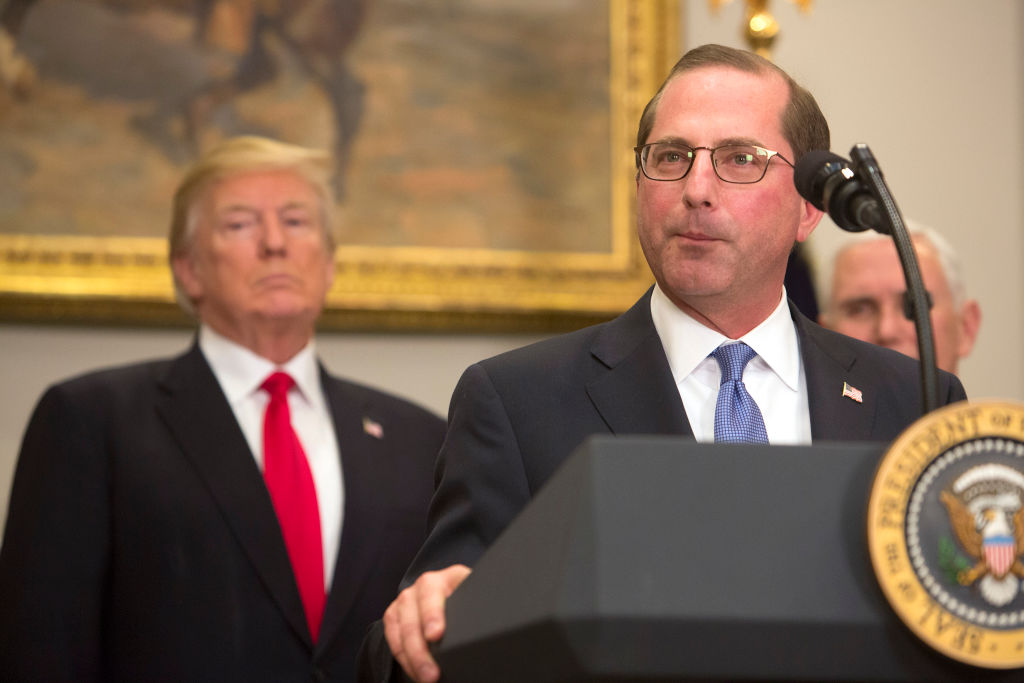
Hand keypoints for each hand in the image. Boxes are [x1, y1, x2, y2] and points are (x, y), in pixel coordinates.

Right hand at [383, 564, 471, 682]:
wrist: (463, 598)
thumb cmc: (476, 602)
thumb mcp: (481, 598)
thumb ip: (481, 606)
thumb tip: (490, 626)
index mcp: (449, 577)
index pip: (433, 592)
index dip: (432, 614)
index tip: (436, 635)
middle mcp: (424, 585)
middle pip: (413, 616)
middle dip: (421, 649)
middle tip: (431, 673)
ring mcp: (408, 599)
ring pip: (400, 629)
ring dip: (411, 658)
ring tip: (425, 678)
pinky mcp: (396, 615)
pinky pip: (393, 639)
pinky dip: (404, 659)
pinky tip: (416, 672)